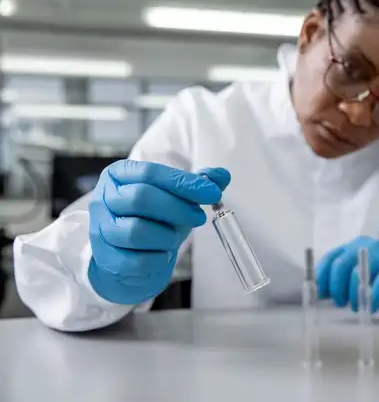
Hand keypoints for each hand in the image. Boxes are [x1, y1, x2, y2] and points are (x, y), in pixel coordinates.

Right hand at [87, 160, 230, 304]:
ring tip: (175, 238)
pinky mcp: (105, 259)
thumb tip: (222, 175)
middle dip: (177, 208)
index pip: (150, 173)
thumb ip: (198, 184)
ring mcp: (100, 230)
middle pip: (141, 198)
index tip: (212, 192)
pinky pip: (135, 261)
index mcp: (119, 175)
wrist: (128, 255)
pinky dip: (158, 259)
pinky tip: (164, 254)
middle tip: (199, 217)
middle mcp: (103, 199)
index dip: (184, 182)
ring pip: (136, 231)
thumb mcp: (175, 197)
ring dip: (166, 236)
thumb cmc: (152, 219)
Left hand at [316, 236, 378, 312]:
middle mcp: (367, 246)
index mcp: (356, 246)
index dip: (322, 276)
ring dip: (353, 296)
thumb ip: (345, 281)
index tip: (320, 293)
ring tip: (356, 308)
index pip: (331, 257)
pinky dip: (372, 299)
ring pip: (357, 274)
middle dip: (336, 287)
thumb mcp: (365, 277)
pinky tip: (373, 308)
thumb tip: (320, 294)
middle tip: (339, 303)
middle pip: (340, 264)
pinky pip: (378, 284)